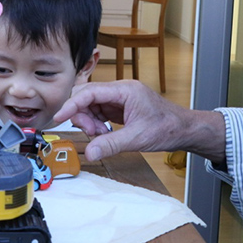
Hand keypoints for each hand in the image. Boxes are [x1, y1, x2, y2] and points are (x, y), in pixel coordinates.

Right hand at [53, 80, 225, 162]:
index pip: (91, 92)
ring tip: (100, 135)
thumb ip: (111, 144)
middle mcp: (121, 90)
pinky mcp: (121, 106)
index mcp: (125, 90)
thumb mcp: (137, 138)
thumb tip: (89, 153)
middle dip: (82, 114)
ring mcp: (121, 97)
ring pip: (92, 104)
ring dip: (90, 120)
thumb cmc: (166, 127)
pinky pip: (100, 111)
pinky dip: (97, 123)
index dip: (72, 104)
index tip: (59, 117)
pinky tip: (104, 133)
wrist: (183, 129)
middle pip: (88, 95)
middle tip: (89, 133)